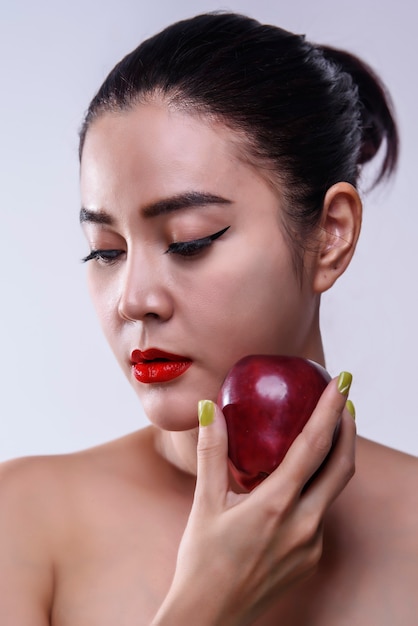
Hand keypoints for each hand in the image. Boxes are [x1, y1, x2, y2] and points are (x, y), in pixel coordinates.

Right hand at [152, 375, 355, 625]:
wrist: (210, 619)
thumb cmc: (202, 561)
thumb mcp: (205, 504)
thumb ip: (212, 453)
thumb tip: (210, 409)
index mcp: (276, 505)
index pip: (314, 446)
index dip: (330, 410)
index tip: (341, 382)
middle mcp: (304, 524)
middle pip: (341, 466)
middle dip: (348, 428)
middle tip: (343, 400)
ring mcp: (312, 545)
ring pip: (333, 491)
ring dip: (333, 458)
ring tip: (322, 433)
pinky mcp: (311, 558)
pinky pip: (320, 514)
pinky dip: (315, 489)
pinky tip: (295, 484)